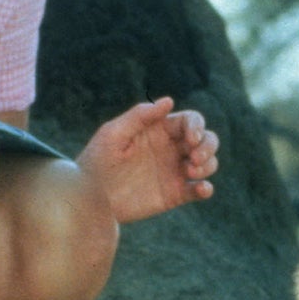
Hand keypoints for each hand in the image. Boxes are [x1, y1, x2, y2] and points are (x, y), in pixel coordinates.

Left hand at [77, 97, 218, 222]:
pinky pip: (199, 190)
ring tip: (191, 172)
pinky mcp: (175, 194)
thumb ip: (139, 116)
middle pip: (206, 139)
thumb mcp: (112, 134)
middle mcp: (171, 148)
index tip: (190, 139)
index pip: (190, 120)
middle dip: (208, 145)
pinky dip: (207, 189)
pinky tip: (201, 189)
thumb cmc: (96, 161)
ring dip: (208, 165)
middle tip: (194, 158)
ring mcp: (175, 171)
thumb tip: (169, 101)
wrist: (90, 198)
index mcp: (159, 130)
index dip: (197, 126)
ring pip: (208, 163)